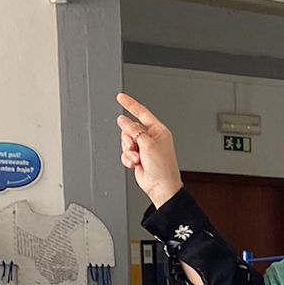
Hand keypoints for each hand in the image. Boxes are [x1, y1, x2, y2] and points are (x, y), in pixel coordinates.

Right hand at [117, 92, 182, 207]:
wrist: (160, 187)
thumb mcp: (148, 144)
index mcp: (158, 131)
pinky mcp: (137, 157)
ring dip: (129, 151)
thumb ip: (134, 130)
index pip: (142, 112)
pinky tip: (136, 164)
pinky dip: (128, 159)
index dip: (130, 104)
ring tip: (138, 158)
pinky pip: (125, 153)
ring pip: (125, 141)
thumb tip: (123, 120)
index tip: (120, 97)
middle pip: (130, 129)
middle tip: (135, 147)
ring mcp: (143, 148)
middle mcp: (151, 138)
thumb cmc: (163, 168)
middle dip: (129, 139)